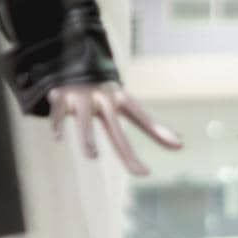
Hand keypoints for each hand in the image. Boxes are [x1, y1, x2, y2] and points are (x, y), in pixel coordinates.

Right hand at [48, 82, 182, 175]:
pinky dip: (56, 123)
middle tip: (141, 174)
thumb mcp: (128, 106)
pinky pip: (57, 112)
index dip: (157, 135)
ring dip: (87, 137)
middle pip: (115, 128)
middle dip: (126, 151)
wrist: (73, 63)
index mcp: (121, 100)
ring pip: (84, 119)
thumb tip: (181, 144)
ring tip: (93, 156)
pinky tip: (58, 137)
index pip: (141, 119)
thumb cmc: (106, 94)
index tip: (171, 153)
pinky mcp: (60, 96)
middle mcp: (103, 99)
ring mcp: (81, 97)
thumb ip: (153, 127)